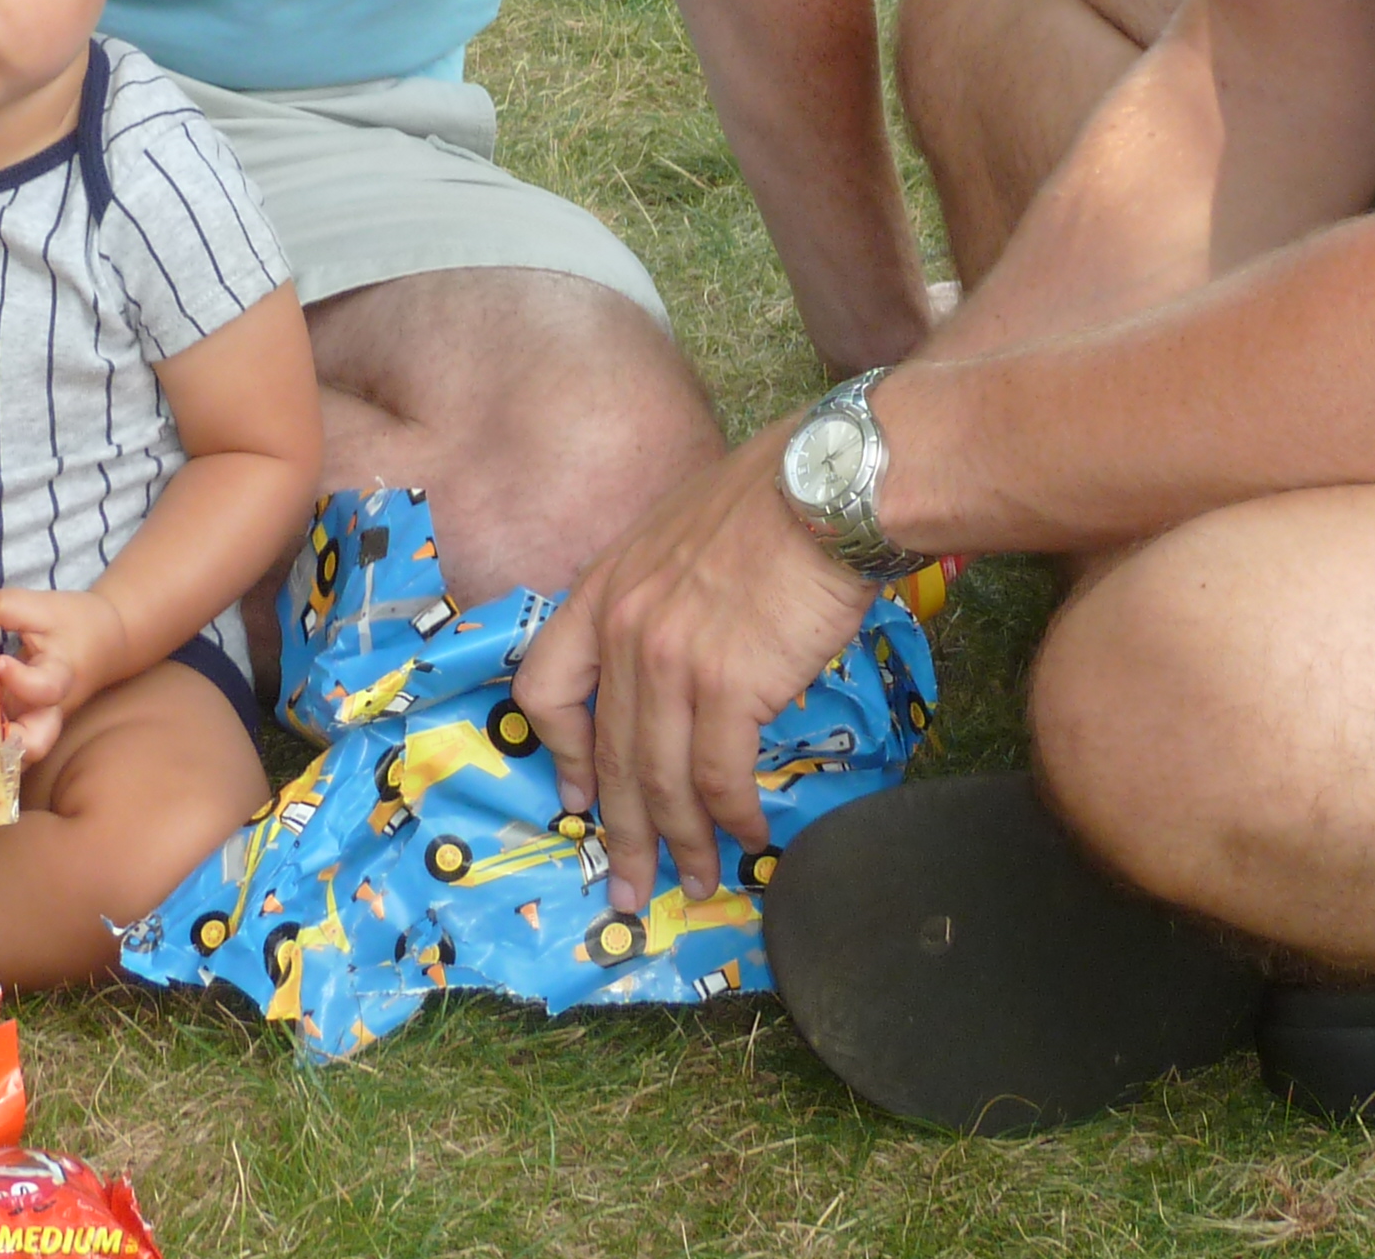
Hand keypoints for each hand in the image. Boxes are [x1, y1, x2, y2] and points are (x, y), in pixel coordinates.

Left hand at [0, 584, 137, 779]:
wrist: (103, 639)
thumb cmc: (74, 623)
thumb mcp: (44, 605)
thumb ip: (5, 607)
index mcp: (59, 676)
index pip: (45, 689)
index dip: (21, 681)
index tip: (0, 661)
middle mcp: (47, 709)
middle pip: (35, 745)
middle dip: (5, 745)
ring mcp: (32, 721)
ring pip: (14, 753)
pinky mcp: (19, 723)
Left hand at [515, 430, 873, 912]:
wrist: (828, 487)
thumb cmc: (773, 498)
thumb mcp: (680, 534)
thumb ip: (660, 593)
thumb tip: (682, 654)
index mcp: (604, 590)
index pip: (545, 686)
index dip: (561, 752)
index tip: (581, 795)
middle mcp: (623, 630)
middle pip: (608, 756)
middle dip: (621, 834)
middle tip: (630, 888)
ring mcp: (669, 660)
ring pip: (661, 780)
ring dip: (682, 844)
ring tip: (702, 883)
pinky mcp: (726, 685)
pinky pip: (720, 777)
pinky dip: (734, 818)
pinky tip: (752, 837)